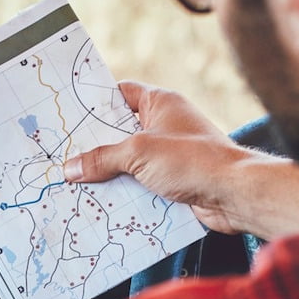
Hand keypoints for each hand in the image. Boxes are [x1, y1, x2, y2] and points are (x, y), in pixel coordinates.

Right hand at [62, 81, 257, 233]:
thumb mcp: (139, 153)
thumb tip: (71, 168)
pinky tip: (101, 205)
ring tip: (74, 185)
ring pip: (129, 162)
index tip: (68, 114)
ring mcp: (171, 154)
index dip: (95, 103)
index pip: (121, 94)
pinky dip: (125, 194)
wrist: (235, 195)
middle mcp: (166, 125)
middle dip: (95, 147)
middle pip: (120, 132)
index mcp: (160, 103)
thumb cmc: (193, 160)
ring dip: (108, 175)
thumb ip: (103, 158)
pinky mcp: (175, 180)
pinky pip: (141, 184)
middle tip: (62, 155)